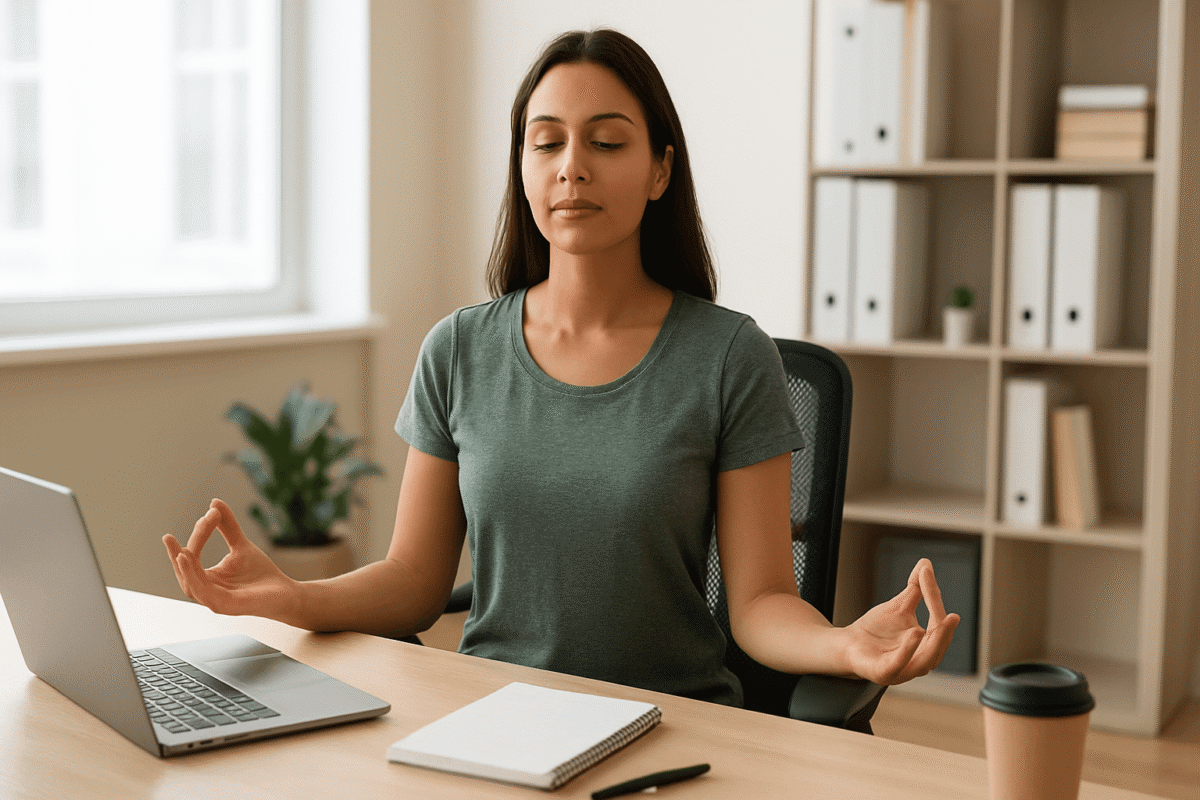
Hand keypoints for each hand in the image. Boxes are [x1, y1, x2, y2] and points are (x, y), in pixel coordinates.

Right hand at [163, 499, 301, 622]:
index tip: (209, 514)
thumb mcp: (241, 545)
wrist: (286, 593)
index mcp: (207, 578)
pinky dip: (195, 580)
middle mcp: (206, 591)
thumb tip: (214, 502)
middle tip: (168, 538)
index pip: (192, 558)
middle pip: (185, 572)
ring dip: (185, 569)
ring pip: (191, 585)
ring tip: (180, 552)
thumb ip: (228, 527)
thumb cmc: (261, 573)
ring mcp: (214, 601)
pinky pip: (204, 593)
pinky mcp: (225, 606)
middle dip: (178, 554)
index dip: (197, 537)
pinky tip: (192, 565)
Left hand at [842, 558, 959, 684]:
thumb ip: (915, 589)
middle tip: (953, 615)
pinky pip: (898, 665)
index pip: (937, 623)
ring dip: (933, 642)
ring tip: (938, 621)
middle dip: (946, 631)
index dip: (933, 598)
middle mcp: (919, 662)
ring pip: (924, 661)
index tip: (926, 574)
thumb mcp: (899, 607)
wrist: (846, 645)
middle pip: (938, 647)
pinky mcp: (883, 674)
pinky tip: (914, 633)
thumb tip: (925, 563)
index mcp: (926, 646)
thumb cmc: (876, 630)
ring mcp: (902, 671)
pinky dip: (907, 651)